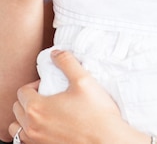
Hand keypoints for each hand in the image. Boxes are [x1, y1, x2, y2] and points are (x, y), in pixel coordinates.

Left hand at [9, 51, 125, 143]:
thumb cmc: (96, 114)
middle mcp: (33, 127)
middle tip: (47, 96)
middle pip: (17, 109)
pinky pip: (26, 141)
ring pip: (17, 128)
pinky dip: (31, 132)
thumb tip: (56, 53)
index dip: (35, 85)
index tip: (49, 85)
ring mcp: (37, 142)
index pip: (22, 92)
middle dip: (29, 99)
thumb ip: (67, 62)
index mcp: (38, 108)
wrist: (106, 140)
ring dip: (25, 118)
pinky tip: (48, 126)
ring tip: (44, 112)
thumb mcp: (83, 80)